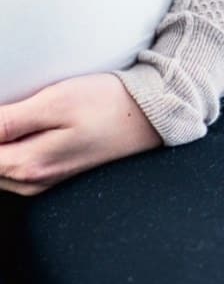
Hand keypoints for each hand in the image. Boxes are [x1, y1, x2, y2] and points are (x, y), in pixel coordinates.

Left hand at [0, 74, 160, 195]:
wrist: (149, 116)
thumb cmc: (107, 104)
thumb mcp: (55, 102)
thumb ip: (8, 121)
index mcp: (28, 165)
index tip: (1, 109)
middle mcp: (32, 182)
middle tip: (6, 107)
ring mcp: (43, 181)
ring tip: (10, 117)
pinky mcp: (52, 174)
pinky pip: (11, 169)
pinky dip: (5, 152)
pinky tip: (13, 131)